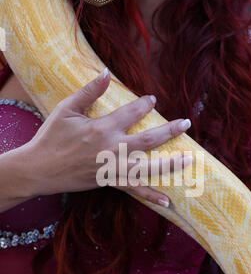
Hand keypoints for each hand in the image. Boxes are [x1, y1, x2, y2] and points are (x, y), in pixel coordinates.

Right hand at [23, 69, 191, 204]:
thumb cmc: (51, 137)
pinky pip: (135, 189)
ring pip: (148, 168)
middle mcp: (112, 149)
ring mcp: (113, 168)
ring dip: (170, 164)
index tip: (152, 100)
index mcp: (103, 128)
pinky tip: (167, 201)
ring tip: (189, 159)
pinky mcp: (110, 182)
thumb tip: (106, 72)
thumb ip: (89, 91)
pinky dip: (151, 195)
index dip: (144, 104)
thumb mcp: (66, 109)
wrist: (39, 169)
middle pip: (149, 140)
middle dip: (170, 131)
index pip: (132, 113)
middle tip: (186, 124)